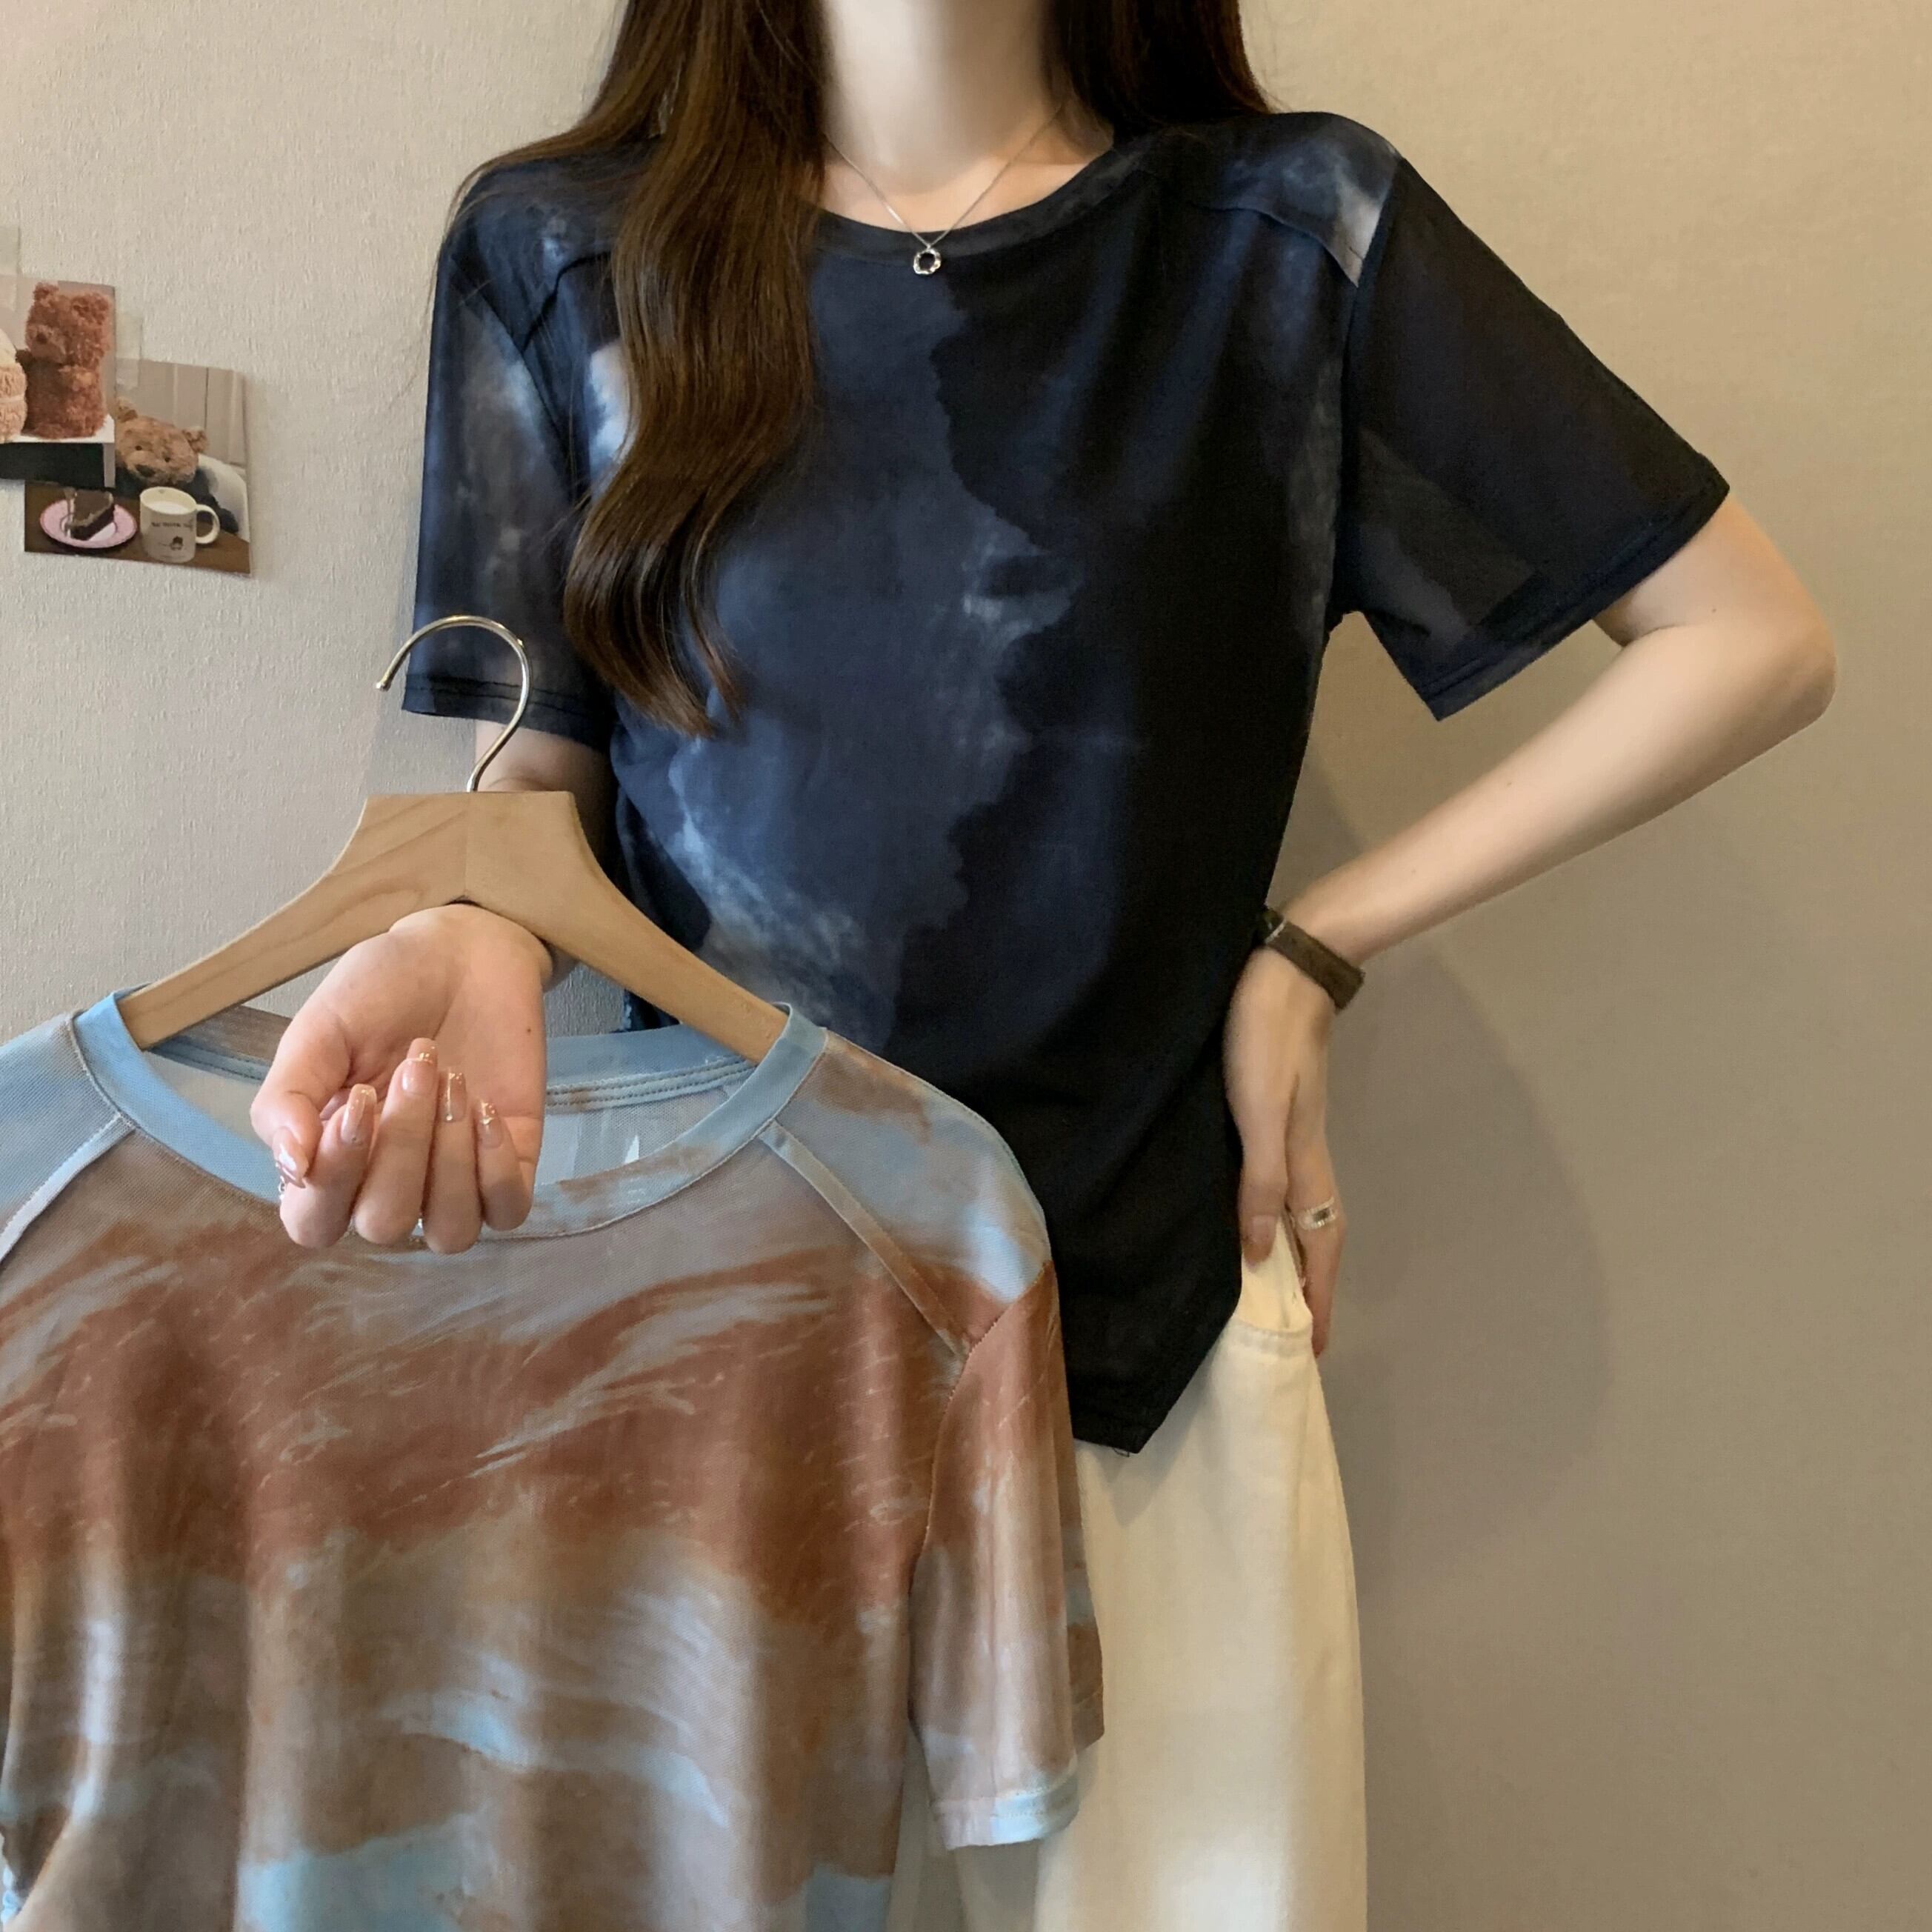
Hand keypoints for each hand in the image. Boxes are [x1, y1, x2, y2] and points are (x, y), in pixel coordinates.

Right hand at [247, 904, 550, 1251]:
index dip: (336, 1177)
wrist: (461, 952)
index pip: (313, 1223)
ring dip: (451, 1160)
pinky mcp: (511, 1162)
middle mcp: (386, 1184)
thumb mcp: (318, 1033)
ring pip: (449, 1231)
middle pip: (385, 1223)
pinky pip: (508, 1211)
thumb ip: (289, 1099)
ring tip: (455, 1081)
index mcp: (328, 1160)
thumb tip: (291, 1168)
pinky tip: (486, 1108)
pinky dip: (497, 1168)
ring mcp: (453, 1180)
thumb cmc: (379, 992)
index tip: (360, 1097)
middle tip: (418, 1064)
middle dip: (403, 1144)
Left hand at [1223, 946, 1345, 1355]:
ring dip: (1298, 1255)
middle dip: (1314, 1289)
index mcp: (1304, 1162)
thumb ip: (1259, 1179)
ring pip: (1304, 1210)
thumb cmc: (1265, 1036)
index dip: (1319, 1299)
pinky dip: (1278, 1215)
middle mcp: (1306, 1154)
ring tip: (1279, 1291)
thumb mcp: (1257, 1110)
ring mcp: (1295, 1132)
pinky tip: (1256, 1216)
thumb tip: (1261, 1253)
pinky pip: (1284, 1183)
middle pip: (1320, 1236)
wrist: (1283, 970)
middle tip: (1300, 1335)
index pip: (1320, 1248)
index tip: (1317, 1350)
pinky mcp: (1278, 1111)